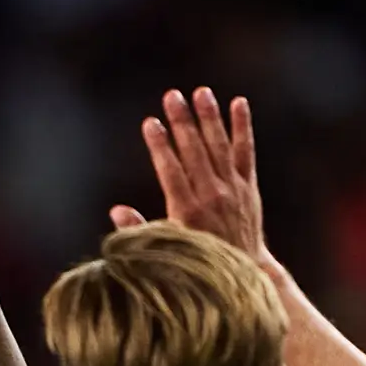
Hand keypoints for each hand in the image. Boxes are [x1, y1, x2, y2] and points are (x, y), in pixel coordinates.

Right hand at [110, 87, 267, 269]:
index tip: (150, 123)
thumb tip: (116, 211)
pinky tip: (238, 103)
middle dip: (181, 122)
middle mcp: (211, 197)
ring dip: (209, 118)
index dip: (160, 145)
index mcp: (187, 212)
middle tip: (171, 96)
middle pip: (194, 152)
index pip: (170, 171)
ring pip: (219, 147)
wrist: (243, 273)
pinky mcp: (248, 187)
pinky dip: (242, 127)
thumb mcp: (166, 250)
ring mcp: (232, 190)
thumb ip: (140, 230)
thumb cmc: (197, 264)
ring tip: (200, 92)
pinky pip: (246, 152)